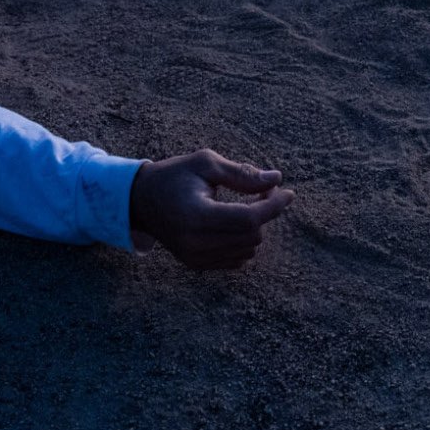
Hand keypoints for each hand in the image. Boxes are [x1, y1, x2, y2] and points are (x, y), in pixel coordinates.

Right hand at [129, 150, 292, 269]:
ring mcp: (195, 258)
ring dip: (256, 227)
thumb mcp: (206, 163)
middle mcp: (195, 243)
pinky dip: (244, 241)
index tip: (288, 192)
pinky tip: (236, 222)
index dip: (273, 206)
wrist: (141, 201)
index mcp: (197, 216)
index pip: (248, 219)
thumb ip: (242, 174)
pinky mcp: (196, 265)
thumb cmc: (175, 176)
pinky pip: (236, 260)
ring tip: (248, 203)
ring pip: (247, 249)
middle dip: (266, 212)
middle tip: (263, 190)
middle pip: (251, 236)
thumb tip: (276, 180)